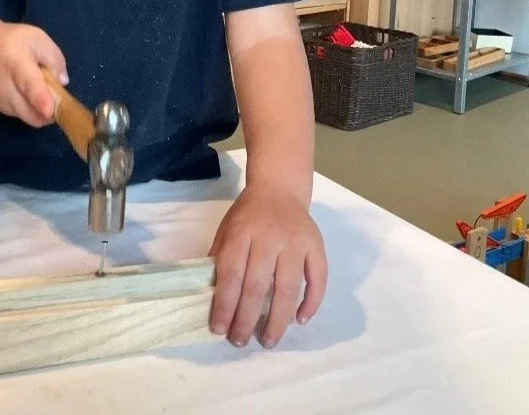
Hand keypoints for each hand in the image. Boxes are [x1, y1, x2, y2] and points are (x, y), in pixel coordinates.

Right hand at [0, 22, 67, 127]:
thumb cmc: (14, 41)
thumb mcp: (39, 39)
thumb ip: (54, 59)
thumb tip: (62, 82)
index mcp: (17, 64)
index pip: (29, 86)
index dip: (42, 100)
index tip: (51, 111)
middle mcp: (5, 87)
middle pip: (30, 112)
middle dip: (50, 111)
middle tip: (58, 95)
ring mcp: (0, 101)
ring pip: (28, 118)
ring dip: (41, 112)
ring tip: (42, 90)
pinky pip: (22, 116)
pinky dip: (32, 111)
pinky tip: (30, 94)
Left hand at [208, 184, 327, 348]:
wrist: (279, 188)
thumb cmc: (248, 215)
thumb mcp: (227, 229)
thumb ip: (219, 259)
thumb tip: (210, 299)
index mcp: (242, 231)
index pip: (232, 274)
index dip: (225, 305)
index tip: (219, 329)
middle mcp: (270, 236)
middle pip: (258, 285)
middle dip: (247, 319)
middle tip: (240, 341)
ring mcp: (296, 241)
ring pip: (288, 287)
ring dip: (278, 319)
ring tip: (268, 340)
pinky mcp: (316, 245)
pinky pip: (318, 278)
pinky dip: (311, 302)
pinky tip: (300, 320)